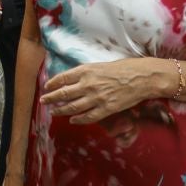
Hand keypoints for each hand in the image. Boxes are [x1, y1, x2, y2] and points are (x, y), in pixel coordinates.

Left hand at [40, 58, 166, 123]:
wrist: (142, 77)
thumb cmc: (123, 68)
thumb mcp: (100, 65)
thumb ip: (86, 73)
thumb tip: (74, 79)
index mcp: (86, 71)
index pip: (62, 78)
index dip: (52, 84)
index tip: (46, 87)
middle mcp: (88, 84)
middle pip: (63, 94)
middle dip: (51, 98)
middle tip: (43, 101)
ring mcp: (96, 98)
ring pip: (72, 107)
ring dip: (60, 110)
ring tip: (53, 112)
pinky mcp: (106, 109)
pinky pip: (88, 117)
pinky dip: (78, 119)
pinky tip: (72, 120)